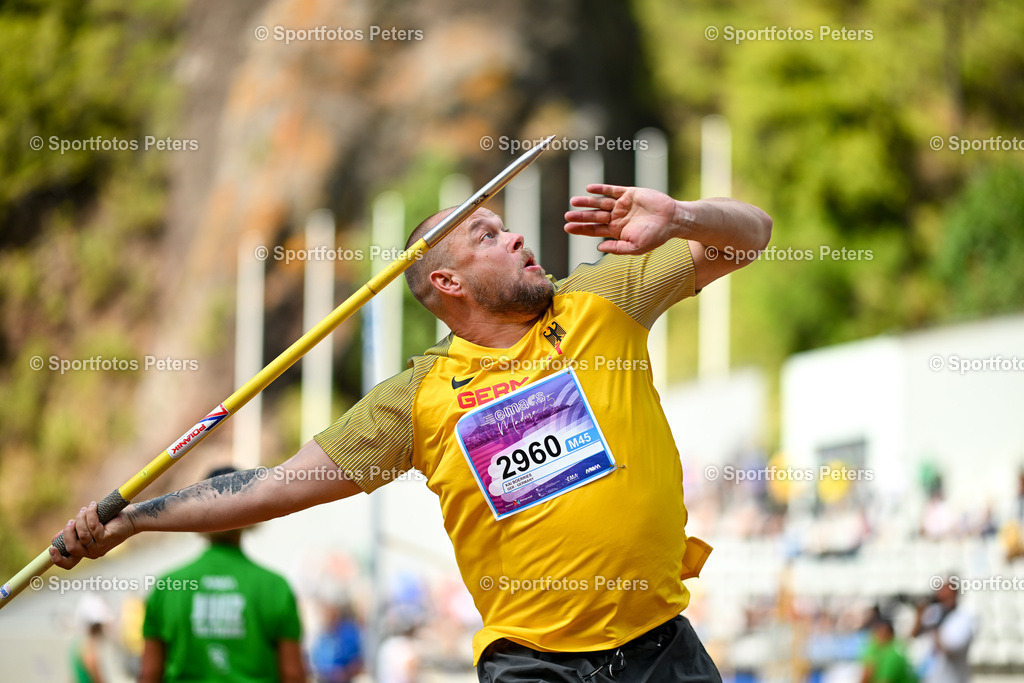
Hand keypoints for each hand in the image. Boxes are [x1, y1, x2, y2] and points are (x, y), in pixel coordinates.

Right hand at [49, 501, 135, 568]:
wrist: (131, 518)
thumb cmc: (109, 522)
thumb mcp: (87, 528)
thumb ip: (74, 533)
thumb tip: (55, 538)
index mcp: (86, 552)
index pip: (69, 563)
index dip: (57, 559)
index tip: (51, 548)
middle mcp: (92, 553)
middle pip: (72, 547)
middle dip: (68, 532)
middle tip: (72, 520)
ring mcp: (100, 547)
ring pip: (82, 534)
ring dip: (81, 519)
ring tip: (85, 509)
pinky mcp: (107, 538)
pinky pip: (93, 526)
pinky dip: (91, 514)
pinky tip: (93, 506)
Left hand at [564, 184, 679, 254]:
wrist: (673, 220)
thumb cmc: (655, 236)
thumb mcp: (635, 247)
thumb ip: (617, 248)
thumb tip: (598, 247)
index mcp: (616, 231)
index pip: (594, 230)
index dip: (581, 229)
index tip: (567, 228)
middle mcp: (617, 217)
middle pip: (594, 216)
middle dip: (580, 216)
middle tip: (566, 215)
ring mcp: (622, 204)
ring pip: (600, 202)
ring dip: (587, 202)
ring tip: (573, 201)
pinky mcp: (629, 193)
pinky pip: (612, 190)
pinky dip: (601, 189)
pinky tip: (589, 189)